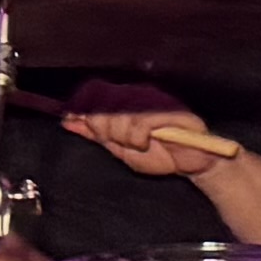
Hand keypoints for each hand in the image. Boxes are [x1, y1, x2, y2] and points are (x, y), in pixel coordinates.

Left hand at [65, 84, 245, 179]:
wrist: (192, 164)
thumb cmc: (160, 156)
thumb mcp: (121, 149)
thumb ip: (96, 135)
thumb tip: (68, 122)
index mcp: (124, 103)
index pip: (93, 98)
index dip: (82, 114)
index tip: (75, 124)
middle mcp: (137, 96)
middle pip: (101, 108)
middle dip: (104, 131)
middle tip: (121, 142)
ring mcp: (153, 100)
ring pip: (119, 115)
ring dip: (123, 137)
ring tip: (139, 144)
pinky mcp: (168, 109)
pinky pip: (140, 122)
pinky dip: (138, 138)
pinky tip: (148, 142)